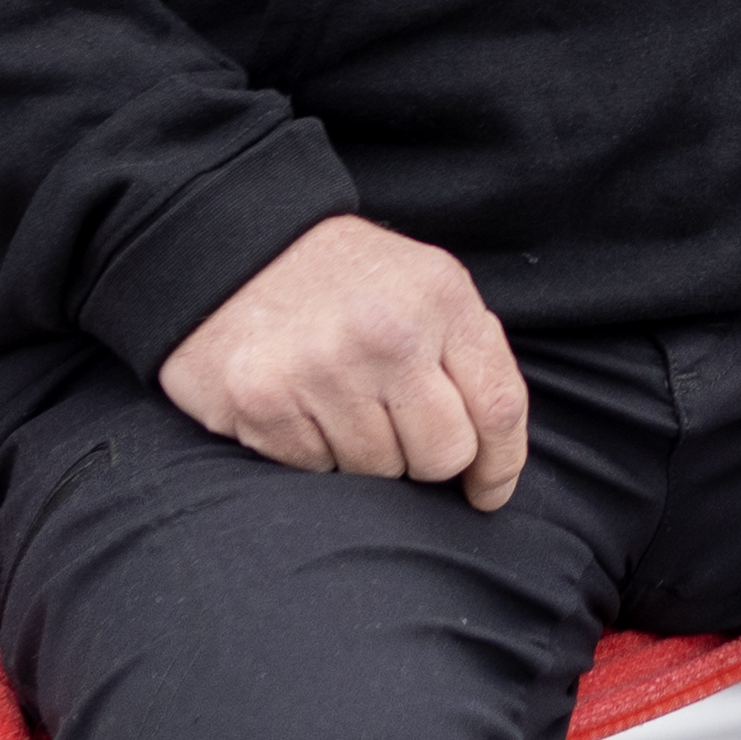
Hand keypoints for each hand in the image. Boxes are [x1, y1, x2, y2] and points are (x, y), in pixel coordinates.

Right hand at [158, 214, 531, 509]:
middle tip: (398, 425)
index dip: (502, 465)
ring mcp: (321, 370)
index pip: (499, 406)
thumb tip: (495, 454)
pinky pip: (315, 473)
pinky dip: (314, 453)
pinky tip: (303, 407)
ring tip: (343, 401)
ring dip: (367, 454)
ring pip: (379, 473)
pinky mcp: (263, 403)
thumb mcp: (426, 286)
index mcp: (440, 297)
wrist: (238, 248)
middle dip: (428, 459)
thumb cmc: (348, 280)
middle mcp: (386, 333)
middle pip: (443, 456)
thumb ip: (468, 355)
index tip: (488, 491)